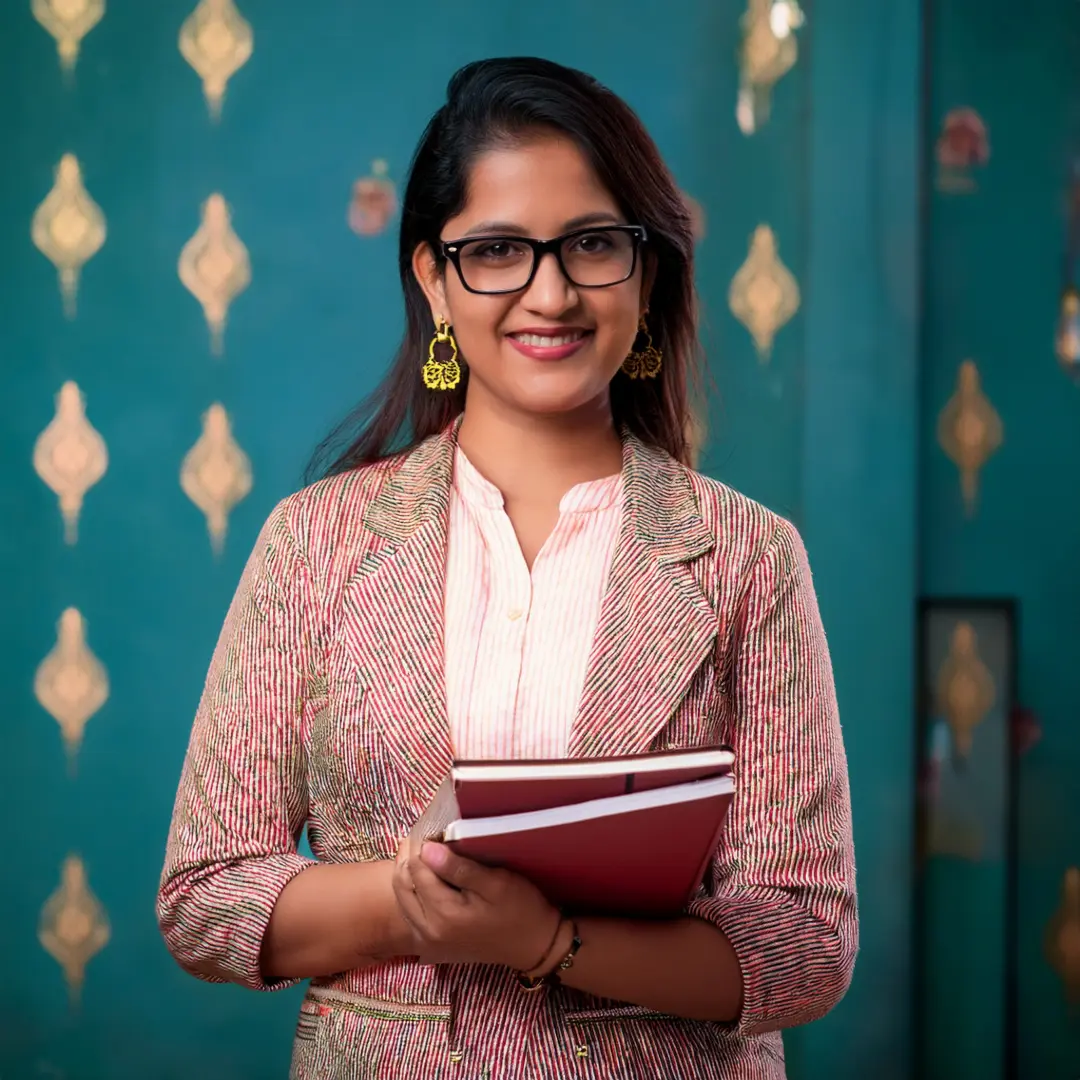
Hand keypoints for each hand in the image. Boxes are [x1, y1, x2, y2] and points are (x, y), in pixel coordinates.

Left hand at [392, 838, 560, 970]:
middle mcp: (428, 930)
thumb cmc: (520, 909)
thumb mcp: (497, 883)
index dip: (421, 843)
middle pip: (401, 883)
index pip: (416, 868)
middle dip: (409, 854)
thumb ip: (459, 868)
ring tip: (427, 851)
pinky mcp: (431, 943)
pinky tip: (430, 876)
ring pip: (402, 897)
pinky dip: (413, 889)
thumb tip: (427, 849)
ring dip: (409, 871)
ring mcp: (428, 940)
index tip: (435, 828)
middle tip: (426, 834)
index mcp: (444, 914)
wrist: (534, 945)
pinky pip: (410, 911)